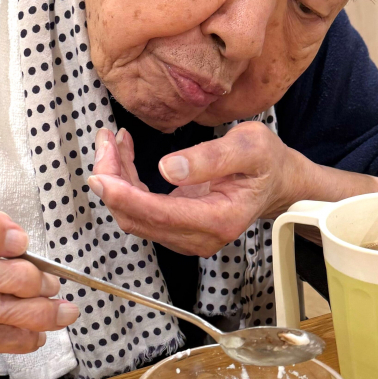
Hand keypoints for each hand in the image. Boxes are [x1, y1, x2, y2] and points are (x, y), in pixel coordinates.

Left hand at [87, 124, 308, 256]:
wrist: (277, 182)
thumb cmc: (266, 162)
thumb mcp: (249, 147)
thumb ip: (211, 158)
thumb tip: (168, 169)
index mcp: (219, 220)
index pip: (158, 215)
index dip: (124, 196)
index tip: (100, 176)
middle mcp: (199, 236)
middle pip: (137, 218)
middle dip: (112, 181)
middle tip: (104, 142)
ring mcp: (186, 235)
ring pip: (133, 215)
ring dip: (115, 179)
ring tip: (111, 141)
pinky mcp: (176, 226)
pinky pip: (140, 209)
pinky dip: (125, 182)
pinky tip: (123, 153)